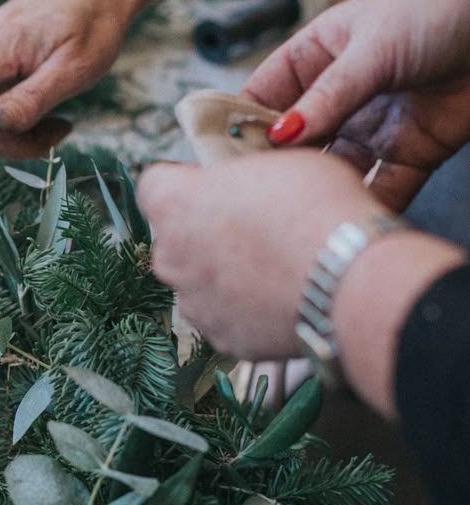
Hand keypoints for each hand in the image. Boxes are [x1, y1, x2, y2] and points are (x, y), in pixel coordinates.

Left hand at [138, 150, 465, 415]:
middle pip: (176, 238)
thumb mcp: (283, 164)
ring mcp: (193, 305)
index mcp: (174, 204)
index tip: (212, 185)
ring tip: (274, 266)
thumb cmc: (319, 209)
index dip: (184, 182)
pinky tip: (282, 297)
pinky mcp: (222, 340)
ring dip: (224, 275)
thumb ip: (245, 175)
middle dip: (205, 232)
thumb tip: (244, 182)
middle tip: (254, 226)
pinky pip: (227, 318)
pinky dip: (247, 311)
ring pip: (199, 282)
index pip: (154, 185)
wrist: (350, 280)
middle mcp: (170, 257)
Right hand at [247, 0, 469, 209]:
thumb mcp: (372, 47)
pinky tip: (344, 223)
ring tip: (293, 216)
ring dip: (317, 192)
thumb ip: (327, 96)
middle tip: (251, 199)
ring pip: (333, 170)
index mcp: (318, 56)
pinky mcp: (412, 154)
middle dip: (273, 168)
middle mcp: (340, 96)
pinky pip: (383, 189)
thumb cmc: (437, 10)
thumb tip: (277, 136)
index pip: (264, 94)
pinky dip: (366, 207)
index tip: (217, 157)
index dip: (239, 123)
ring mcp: (373, 127)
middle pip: (293, 142)